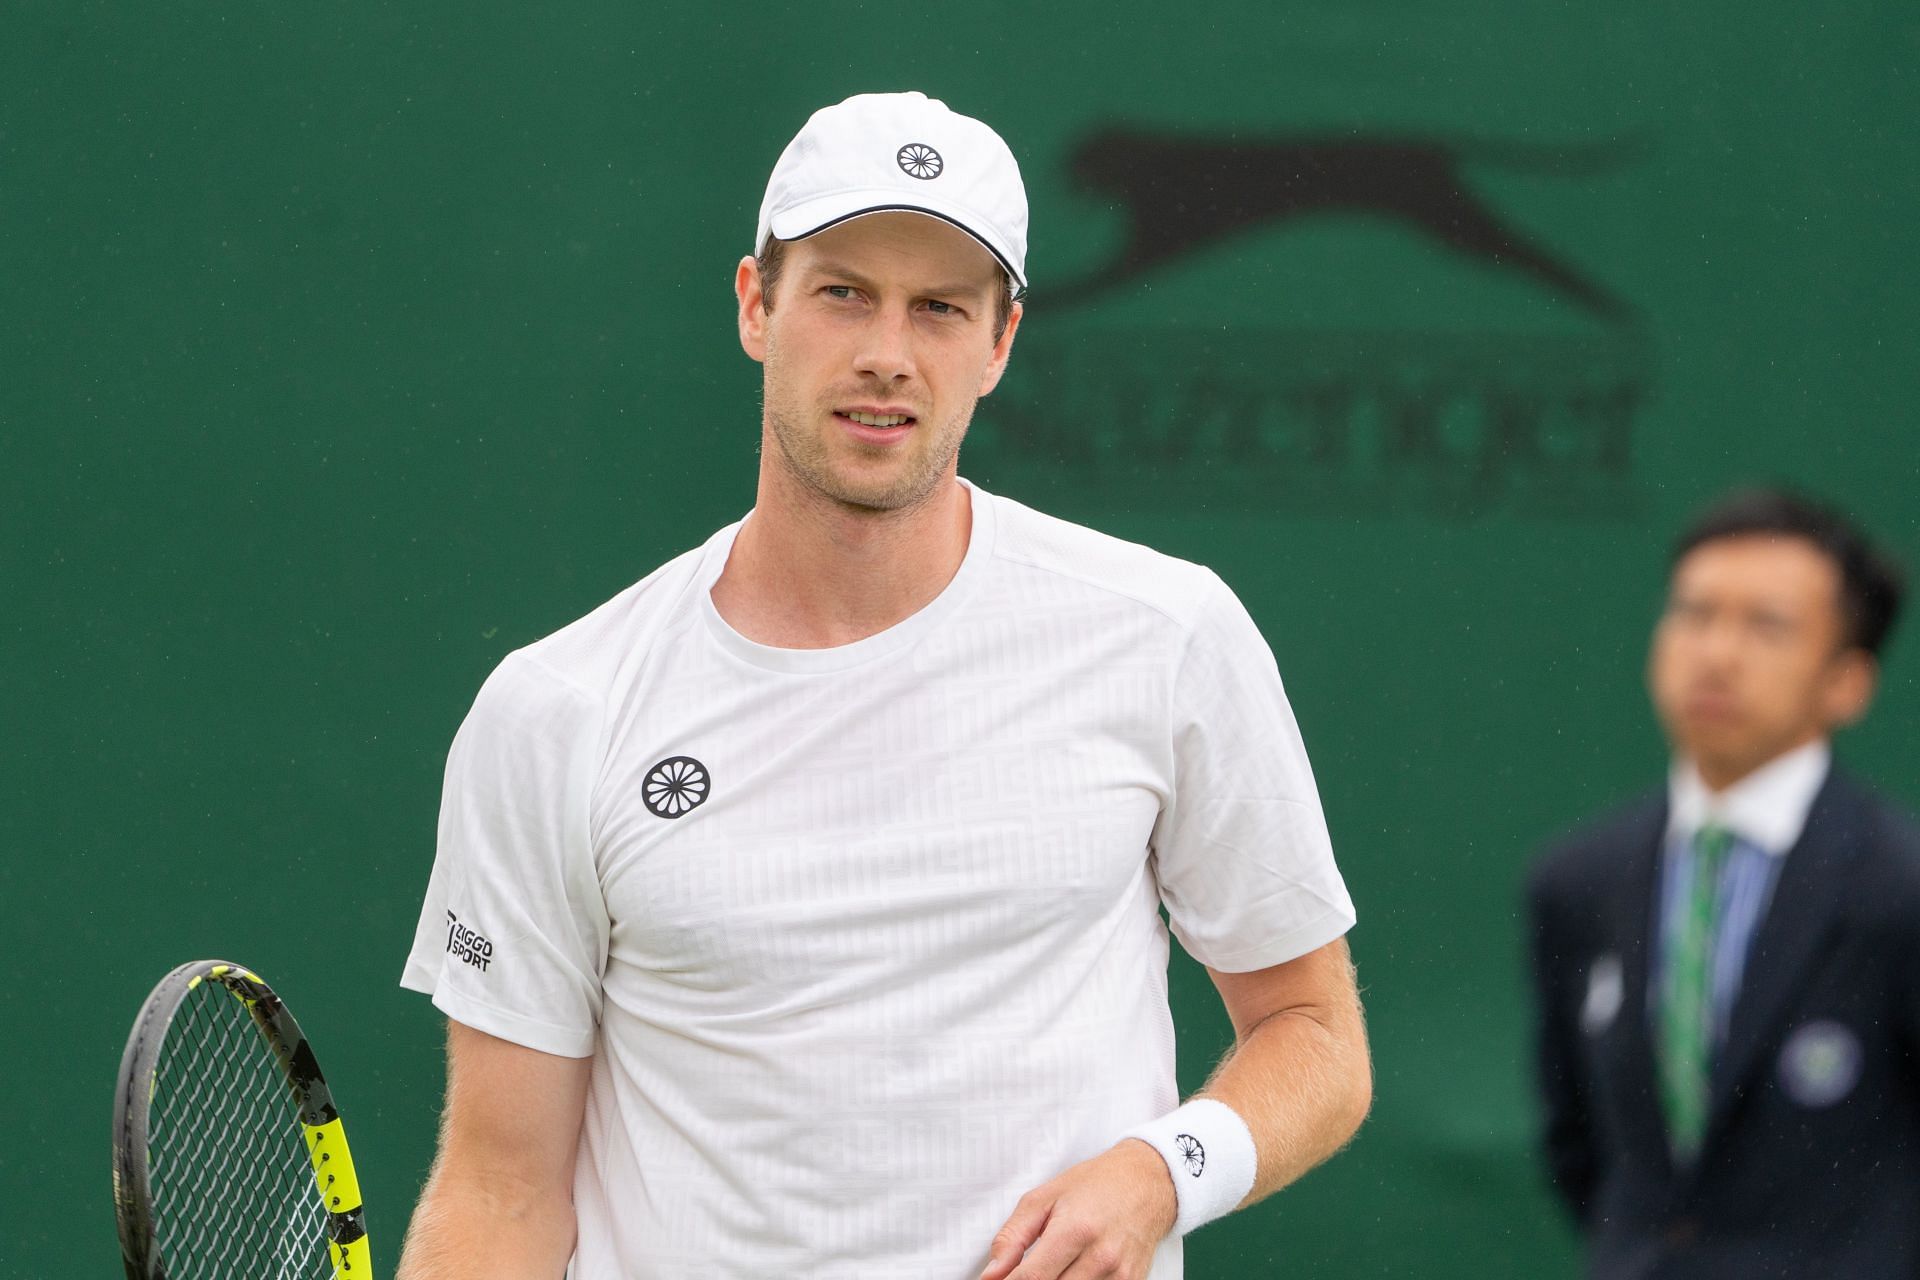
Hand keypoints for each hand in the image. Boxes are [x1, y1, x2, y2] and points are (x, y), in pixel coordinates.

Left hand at [978, 1139, 1177, 1279]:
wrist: (1148, 1182)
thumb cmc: (1095, 1185)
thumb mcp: (1044, 1198)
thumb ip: (1012, 1238)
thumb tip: (990, 1274)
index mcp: (1075, 1230)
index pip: (1032, 1278)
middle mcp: (1101, 1256)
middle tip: (1026, 1273)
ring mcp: (1120, 1275)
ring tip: (1051, 1268)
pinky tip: (1072, 1272)